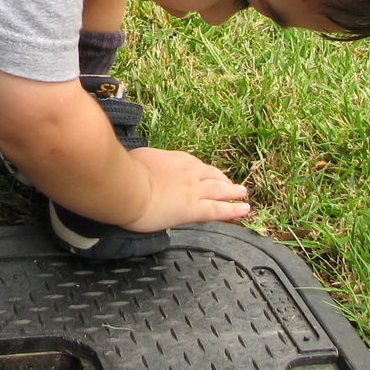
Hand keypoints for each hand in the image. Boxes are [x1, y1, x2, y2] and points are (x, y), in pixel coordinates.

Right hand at [122, 146, 249, 231]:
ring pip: (219, 190)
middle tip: (230, 183)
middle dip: (221, 179)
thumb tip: (142, 165)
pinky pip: (220, 210)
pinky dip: (234, 210)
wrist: (127, 187)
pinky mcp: (194, 209)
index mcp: (174, 159)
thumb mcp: (136, 159)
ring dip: (233, 191)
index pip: (193, 164)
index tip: (206, 173)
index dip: (202, 170)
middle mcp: (188, 173)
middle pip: (210, 175)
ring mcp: (194, 191)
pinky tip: (244, 210)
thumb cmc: (124, 174)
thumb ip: (145, 163)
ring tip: (242, 193)